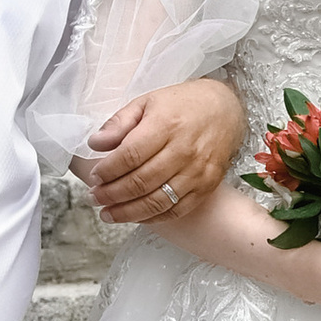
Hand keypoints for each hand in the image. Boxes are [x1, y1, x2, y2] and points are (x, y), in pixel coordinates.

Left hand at [77, 75, 246, 225]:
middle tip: (95, 198)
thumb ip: (119, 123)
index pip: (130, 155)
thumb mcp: (147, 102)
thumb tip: (95, 143)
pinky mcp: (207, 186)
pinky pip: (176, 210)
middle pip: (141, 182)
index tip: (94, 177)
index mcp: (166, 125)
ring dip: (128, 212)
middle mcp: (183, 151)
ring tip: (108, 214)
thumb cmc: (183, 105)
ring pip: (157, 201)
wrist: (226, 110)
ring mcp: (197, 172)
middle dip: (111, 194)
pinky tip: (135, 216)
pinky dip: (153, 218)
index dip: (108, 170)